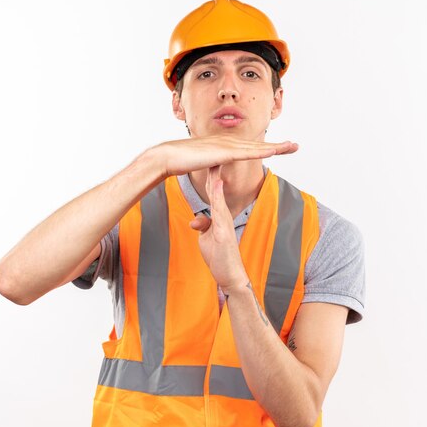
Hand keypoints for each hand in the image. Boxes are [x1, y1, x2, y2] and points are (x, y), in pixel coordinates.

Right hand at [151, 135, 297, 176]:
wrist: (166, 157)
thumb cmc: (179, 161)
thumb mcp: (200, 162)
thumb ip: (210, 163)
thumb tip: (213, 166)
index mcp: (223, 144)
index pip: (249, 146)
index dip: (266, 147)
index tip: (280, 149)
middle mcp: (227, 141)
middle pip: (258, 144)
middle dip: (278, 145)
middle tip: (295, 146)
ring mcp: (226, 145)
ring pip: (257, 147)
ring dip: (276, 147)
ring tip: (293, 147)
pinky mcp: (223, 152)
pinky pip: (247, 153)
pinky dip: (263, 151)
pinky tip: (275, 151)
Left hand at [189, 165, 249, 290]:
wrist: (230, 277)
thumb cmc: (220, 259)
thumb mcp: (207, 240)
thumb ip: (203, 227)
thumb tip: (195, 220)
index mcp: (219, 216)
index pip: (214, 191)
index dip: (210, 174)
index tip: (205, 158)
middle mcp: (224, 216)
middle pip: (218, 189)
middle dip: (214, 169)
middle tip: (212, 149)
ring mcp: (225, 223)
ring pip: (220, 196)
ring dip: (217, 179)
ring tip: (215, 161)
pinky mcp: (224, 232)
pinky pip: (220, 211)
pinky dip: (218, 198)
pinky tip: (217, 186)